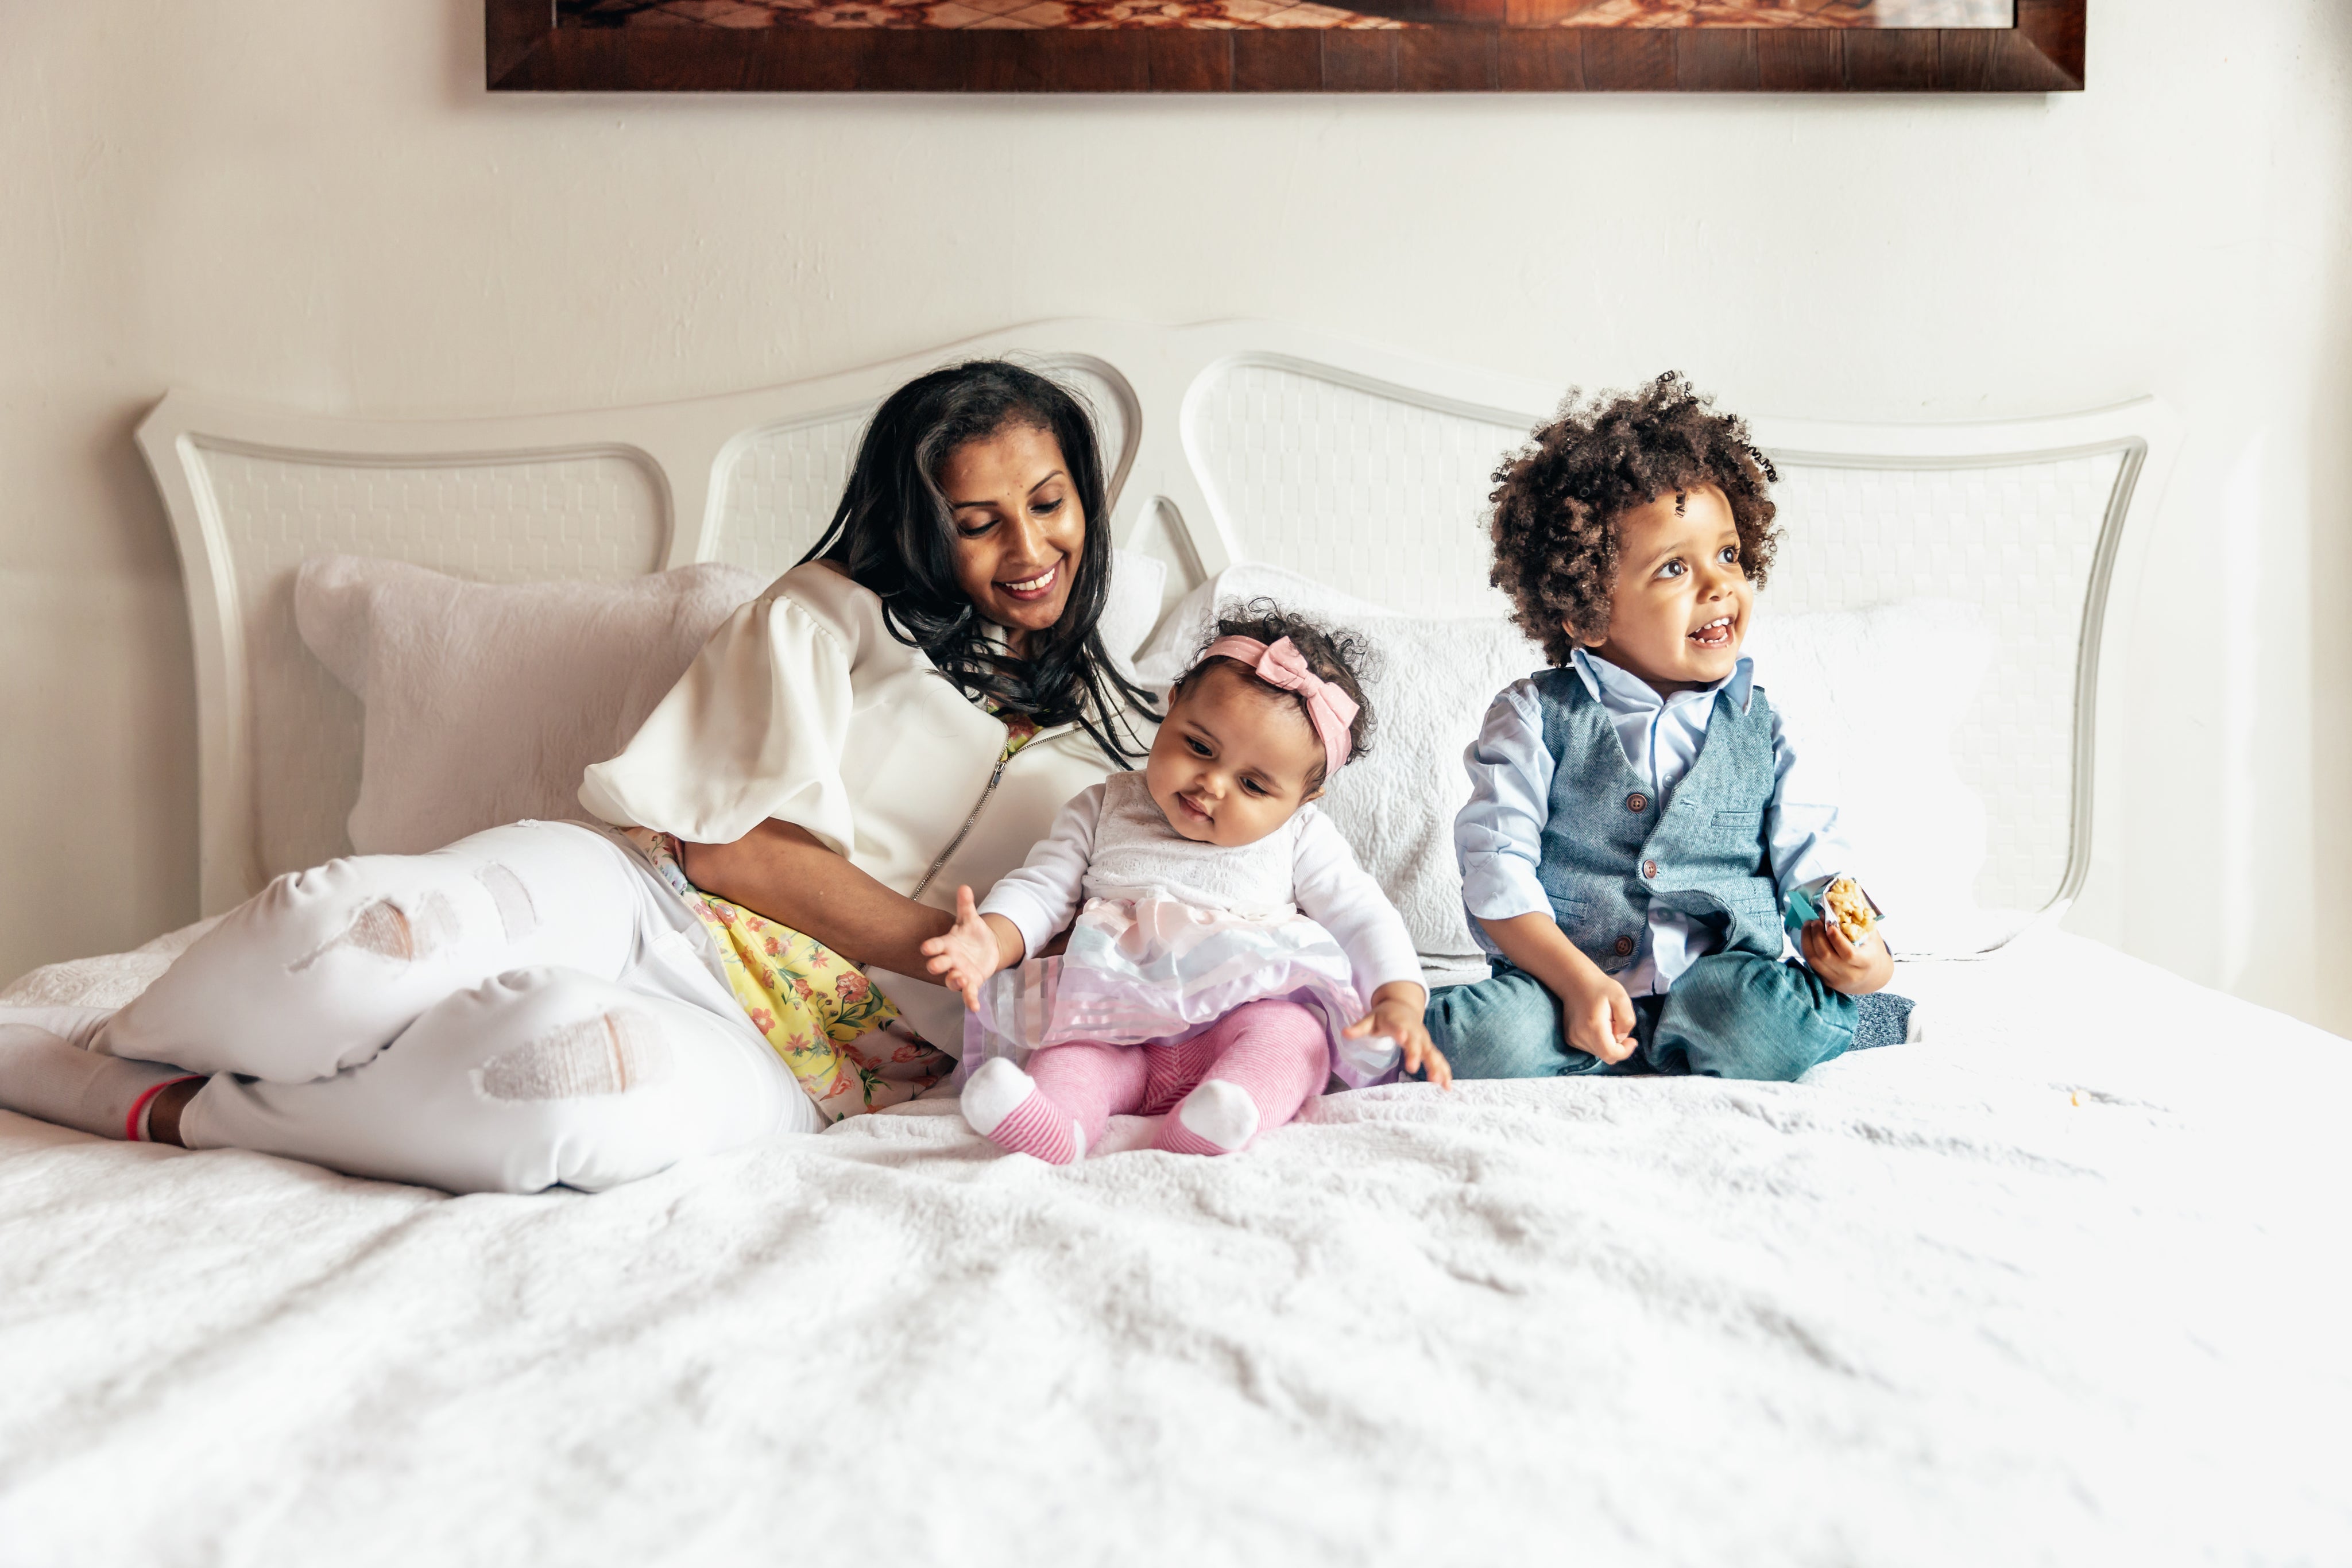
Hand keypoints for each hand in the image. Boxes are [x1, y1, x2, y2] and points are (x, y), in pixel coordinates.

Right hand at [917, 886, 1004, 1011]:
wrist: (986, 947)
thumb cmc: (972, 934)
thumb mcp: (970, 919)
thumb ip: (966, 905)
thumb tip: (964, 887)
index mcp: (948, 944)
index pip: (936, 945)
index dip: (931, 947)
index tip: (926, 948)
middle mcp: (951, 960)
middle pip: (940, 965)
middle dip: (937, 965)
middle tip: (936, 965)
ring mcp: (960, 973)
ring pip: (952, 980)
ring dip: (954, 981)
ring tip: (960, 978)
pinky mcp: (971, 982)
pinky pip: (968, 993)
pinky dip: (970, 1001)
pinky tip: (975, 1007)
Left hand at [1344, 981, 1450, 1089]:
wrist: (1403, 1007)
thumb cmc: (1384, 1016)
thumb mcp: (1370, 1019)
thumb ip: (1359, 1028)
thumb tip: (1344, 1033)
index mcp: (1399, 1023)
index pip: (1399, 1027)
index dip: (1401, 1032)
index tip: (1402, 1038)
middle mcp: (1414, 1032)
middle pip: (1417, 1043)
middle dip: (1416, 1054)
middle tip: (1413, 1067)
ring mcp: (1423, 1041)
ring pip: (1432, 1053)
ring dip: (1436, 1067)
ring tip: (1438, 1082)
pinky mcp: (1429, 1048)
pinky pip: (1438, 1060)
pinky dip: (1445, 1071)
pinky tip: (1448, 1086)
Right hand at [1559, 966, 1637, 1063]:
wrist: (1575, 982)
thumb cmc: (1601, 988)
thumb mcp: (1622, 998)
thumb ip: (1627, 1019)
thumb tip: (1621, 1037)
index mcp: (1594, 1026)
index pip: (1611, 1054)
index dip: (1625, 1052)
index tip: (1632, 1040)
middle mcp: (1580, 1036)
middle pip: (1606, 1055)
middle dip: (1617, 1046)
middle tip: (1618, 1025)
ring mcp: (1573, 1039)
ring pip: (1599, 1052)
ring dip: (1608, 1043)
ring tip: (1606, 1023)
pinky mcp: (1570, 1039)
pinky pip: (1590, 1048)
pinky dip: (1598, 1041)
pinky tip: (1597, 1025)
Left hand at [1800, 918, 1893, 995]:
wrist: (1874, 977)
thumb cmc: (1873, 951)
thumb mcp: (1872, 937)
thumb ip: (1859, 923)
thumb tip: (1838, 905)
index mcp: (1866, 962)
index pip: (1848, 953)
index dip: (1836, 938)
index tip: (1829, 924)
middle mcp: (1851, 975)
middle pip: (1826, 955)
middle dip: (1817, 935)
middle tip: (1815, 920)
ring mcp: (1837, 980)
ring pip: (1814, 960)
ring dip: (1807, 940)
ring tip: (1809, 925)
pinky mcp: (1827, 981)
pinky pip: (1811, 964)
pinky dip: (1807, 948)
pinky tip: (1808, 936)